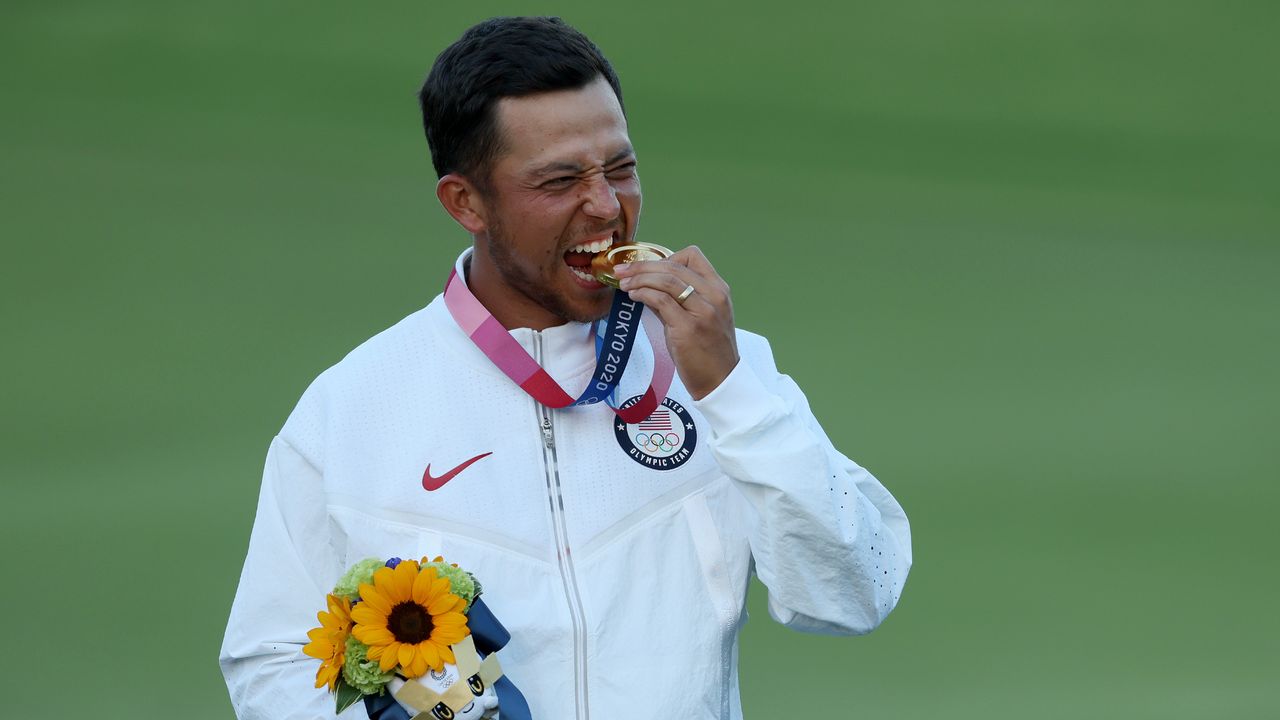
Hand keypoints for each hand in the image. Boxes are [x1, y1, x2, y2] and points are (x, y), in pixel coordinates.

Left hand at [614, 245, 738, 399]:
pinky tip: (633, 296)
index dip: (665, 256)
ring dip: (639, 278)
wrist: (721, 381)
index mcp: (718, 289)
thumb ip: (676, 299)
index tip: (647, 267)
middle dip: (642, 265)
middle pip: (674, 265)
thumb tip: (646, 286)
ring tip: (623, 283)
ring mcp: (703, 311)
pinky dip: (643, 293)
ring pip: (666, 280)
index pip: (692, 255)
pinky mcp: (689, 328)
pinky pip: (660, 300)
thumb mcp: (699, 317)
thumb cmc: (708, 351)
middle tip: (621, 270)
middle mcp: (714, 296)